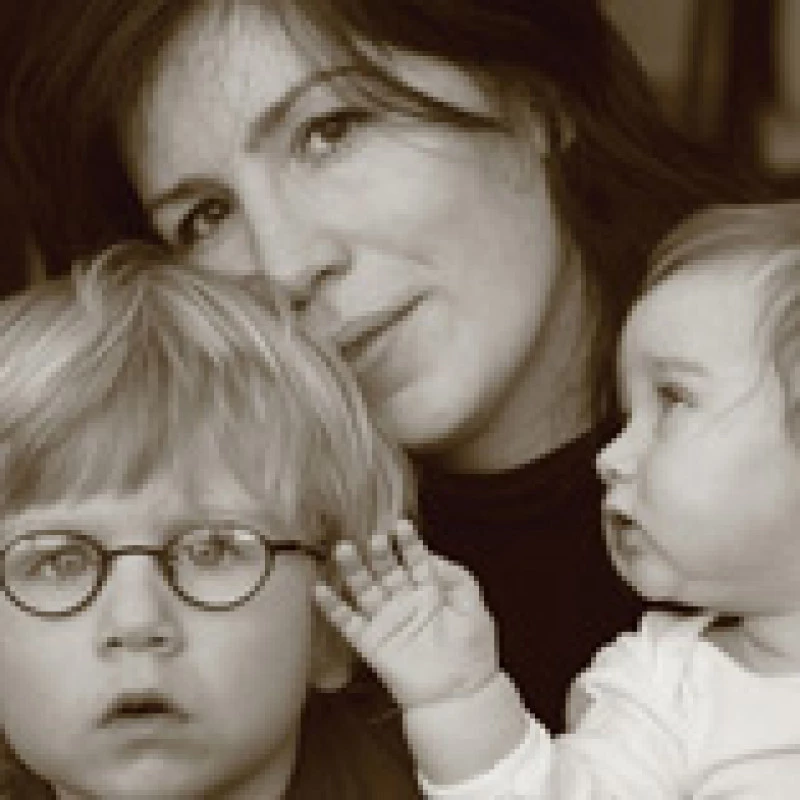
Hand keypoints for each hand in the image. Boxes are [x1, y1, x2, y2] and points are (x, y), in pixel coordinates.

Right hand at [314, 520, 499, 711]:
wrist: (459, 695)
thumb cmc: (472, 652)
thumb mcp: (473, 607)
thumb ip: (457, 578)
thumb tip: (433, 555)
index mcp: (430, 591)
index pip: (416, 559)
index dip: (409, 543)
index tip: (400, 525)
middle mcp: (404, 601)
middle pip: (387, 570)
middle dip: (380, 553)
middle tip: (375, 538)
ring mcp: (386, 620)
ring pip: (364, 589)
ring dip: (353, 570)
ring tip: (344, 549)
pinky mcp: (370, 643)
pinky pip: (347, 622)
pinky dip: (332, 607)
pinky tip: (320, 589)